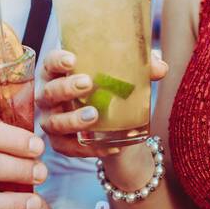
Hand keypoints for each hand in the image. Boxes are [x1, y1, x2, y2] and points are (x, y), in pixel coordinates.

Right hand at [36, 48, 167, 157]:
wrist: (109, 120)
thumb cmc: (108, 87)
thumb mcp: (123, 74)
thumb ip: (141, 67)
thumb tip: (161, 67)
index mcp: (58, 73)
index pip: (50, 63)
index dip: (57, 60)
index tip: (73, 59)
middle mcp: (48, 96)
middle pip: (49, 92)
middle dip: (66, 88)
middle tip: (88, 84)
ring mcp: (51, 120)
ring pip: (54, 123)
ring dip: (73, 120)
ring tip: (95, 115)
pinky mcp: (59, 143)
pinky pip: (68, 149)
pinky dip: (88, 149)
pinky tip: (110, 147)